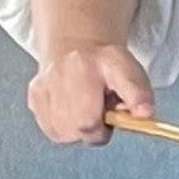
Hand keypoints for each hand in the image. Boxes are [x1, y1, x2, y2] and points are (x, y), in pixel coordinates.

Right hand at [28, 45, 155, 147]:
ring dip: (76, 127)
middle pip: (73, 131)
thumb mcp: (130, 73)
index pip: (87, 124)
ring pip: (61, 133)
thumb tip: (145, 113)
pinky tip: (70, 106)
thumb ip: (140, 94)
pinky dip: (63, 124)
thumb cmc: (106, 64)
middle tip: (98, 107)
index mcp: (84, 69)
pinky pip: (51, 127)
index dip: (102, 129)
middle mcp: (57, 77)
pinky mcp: (33, 97)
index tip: (109, 116)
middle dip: (91, 127)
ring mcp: (41, 89)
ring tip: (85, 105)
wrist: (76, 45)